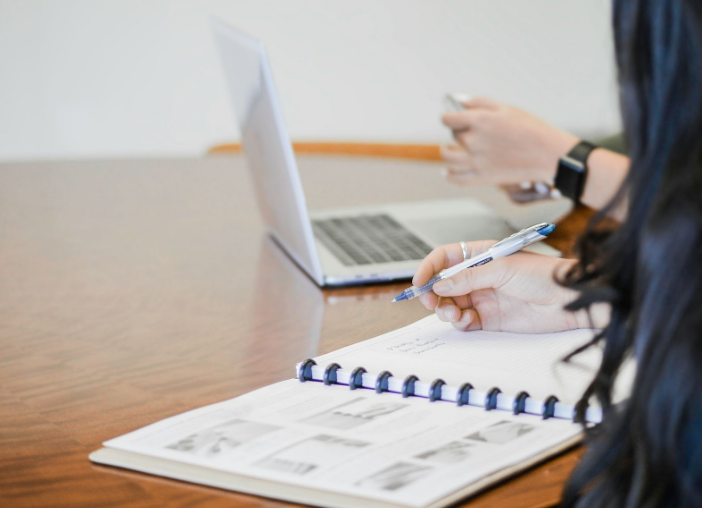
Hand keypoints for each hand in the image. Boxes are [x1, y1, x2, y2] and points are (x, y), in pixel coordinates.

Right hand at [414, 240, 585, 332]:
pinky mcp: (489, 319)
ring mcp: (483, 297)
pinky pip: (464, 321)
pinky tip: (465, 320)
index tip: (419, 282)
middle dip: (433, 293)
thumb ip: (468, 278)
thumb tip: (440, 285)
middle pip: (443, 284)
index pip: (445, 258)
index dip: (429, 268)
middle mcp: (478, 276)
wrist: (570, 301)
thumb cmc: (544, 275)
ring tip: (452, 313)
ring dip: (445, 310)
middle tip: (430, 302)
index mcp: (480, 255)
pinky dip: (459, 322)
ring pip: (450, 304)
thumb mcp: (502, 269)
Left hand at [441, 97, 578, 184]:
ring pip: (448, 157)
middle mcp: (474, 141)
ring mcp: (477, 161)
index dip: (449, 116)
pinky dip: (450, 175)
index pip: (448, 118)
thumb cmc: (531, 128)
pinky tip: (448, 171)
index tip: (453, 117)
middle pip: (454, 135)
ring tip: (449, 149)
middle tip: (471, 131)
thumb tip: (460, 102)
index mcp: (479, 121)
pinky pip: (457, 179)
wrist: (549, 154)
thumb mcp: (507, 108)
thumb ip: (480, 103)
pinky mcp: (483, 177)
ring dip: (446, 152)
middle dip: (459, 130)